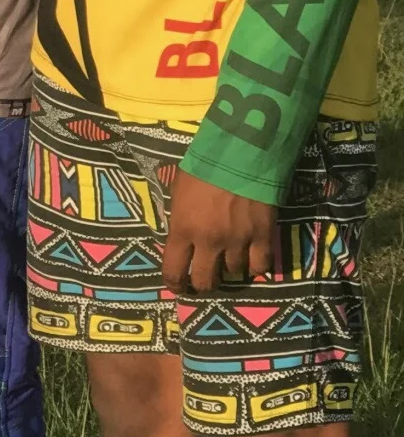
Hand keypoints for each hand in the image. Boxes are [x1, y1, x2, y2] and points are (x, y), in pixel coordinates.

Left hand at [161, 169, 275, 294]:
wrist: (241, 151)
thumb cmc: (204, 166)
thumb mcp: (179, 191)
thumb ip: (180, 218)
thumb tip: (180, 237)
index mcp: (183, 229)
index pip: (174, 271)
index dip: (175, 284)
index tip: (179, 286)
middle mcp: (209, 241)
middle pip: (206, 281)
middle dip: (202, 284)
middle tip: (204, 279)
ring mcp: (238, 241)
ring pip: (234, 273)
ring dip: (230, 269)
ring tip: (229, 259)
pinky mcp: (263, 236)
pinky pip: (260, 265)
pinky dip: (255, 266)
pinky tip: (251, 258)